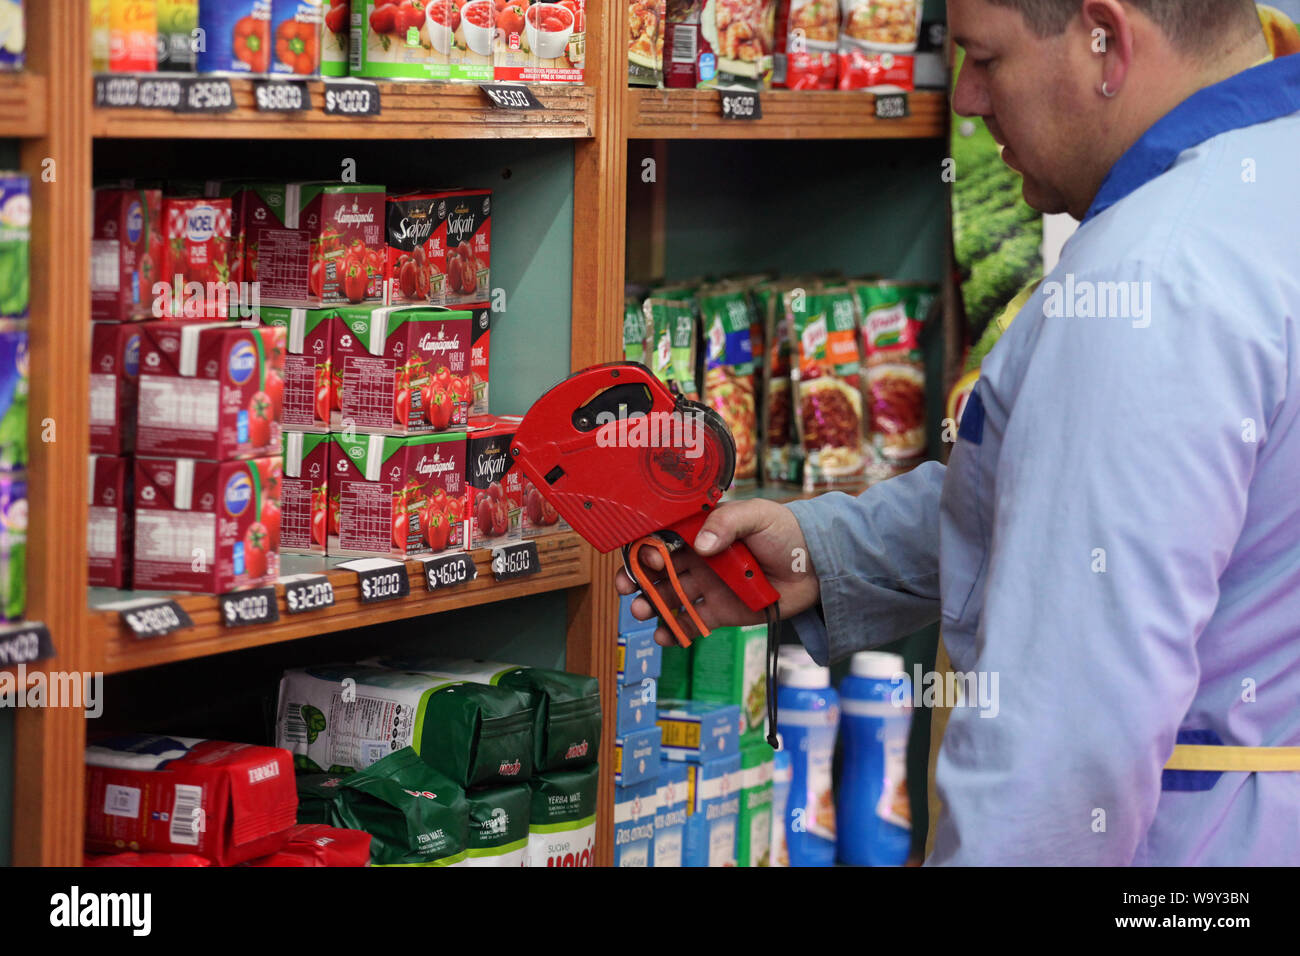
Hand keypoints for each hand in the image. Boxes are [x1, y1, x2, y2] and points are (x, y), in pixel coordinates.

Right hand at [615, 499, 820, 646]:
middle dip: (638, 578)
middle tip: (626, 587)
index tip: (641, 557)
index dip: (646, 547)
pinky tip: (664, 636)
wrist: (817, 565)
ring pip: (670, 597)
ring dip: (652, 605)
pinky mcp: (721, 612)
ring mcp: (709, 586)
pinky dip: (676, 631)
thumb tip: (702, 544)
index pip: (664, 538)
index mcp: (703, 532)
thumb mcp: (757, 515)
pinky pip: (692, 623)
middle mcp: (700, 559)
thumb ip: (728, 523)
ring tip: (640, 611)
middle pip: (659, 570)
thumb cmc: (786, 532)